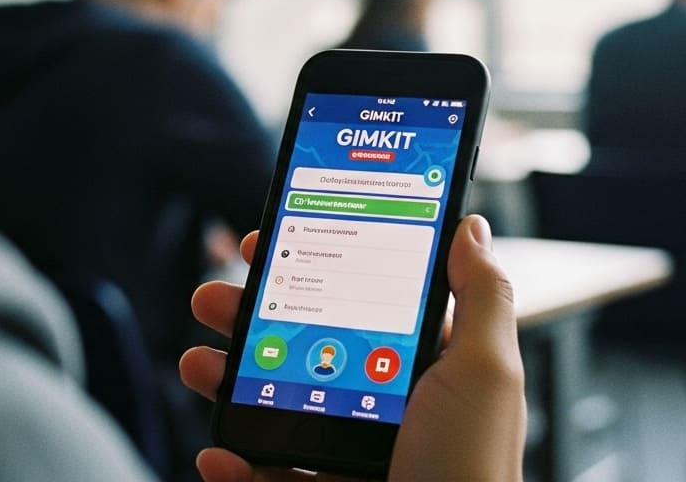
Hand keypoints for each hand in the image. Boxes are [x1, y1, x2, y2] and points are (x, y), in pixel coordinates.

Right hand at [179, 215, 526, 480]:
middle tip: (214, 298)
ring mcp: (346, 453)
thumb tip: (470, 228)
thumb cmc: (474, 471)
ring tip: (198, 363)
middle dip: (247, 317)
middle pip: (300, 346)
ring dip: (224, 379)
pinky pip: (263, 474)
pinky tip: (218, 451)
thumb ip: (481, 296)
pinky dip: (230, 462)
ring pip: (270, 404)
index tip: (269, 243)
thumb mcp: (487, 371)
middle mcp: (380, 407)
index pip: (358, 301)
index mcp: (418, 368)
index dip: (310, 266)